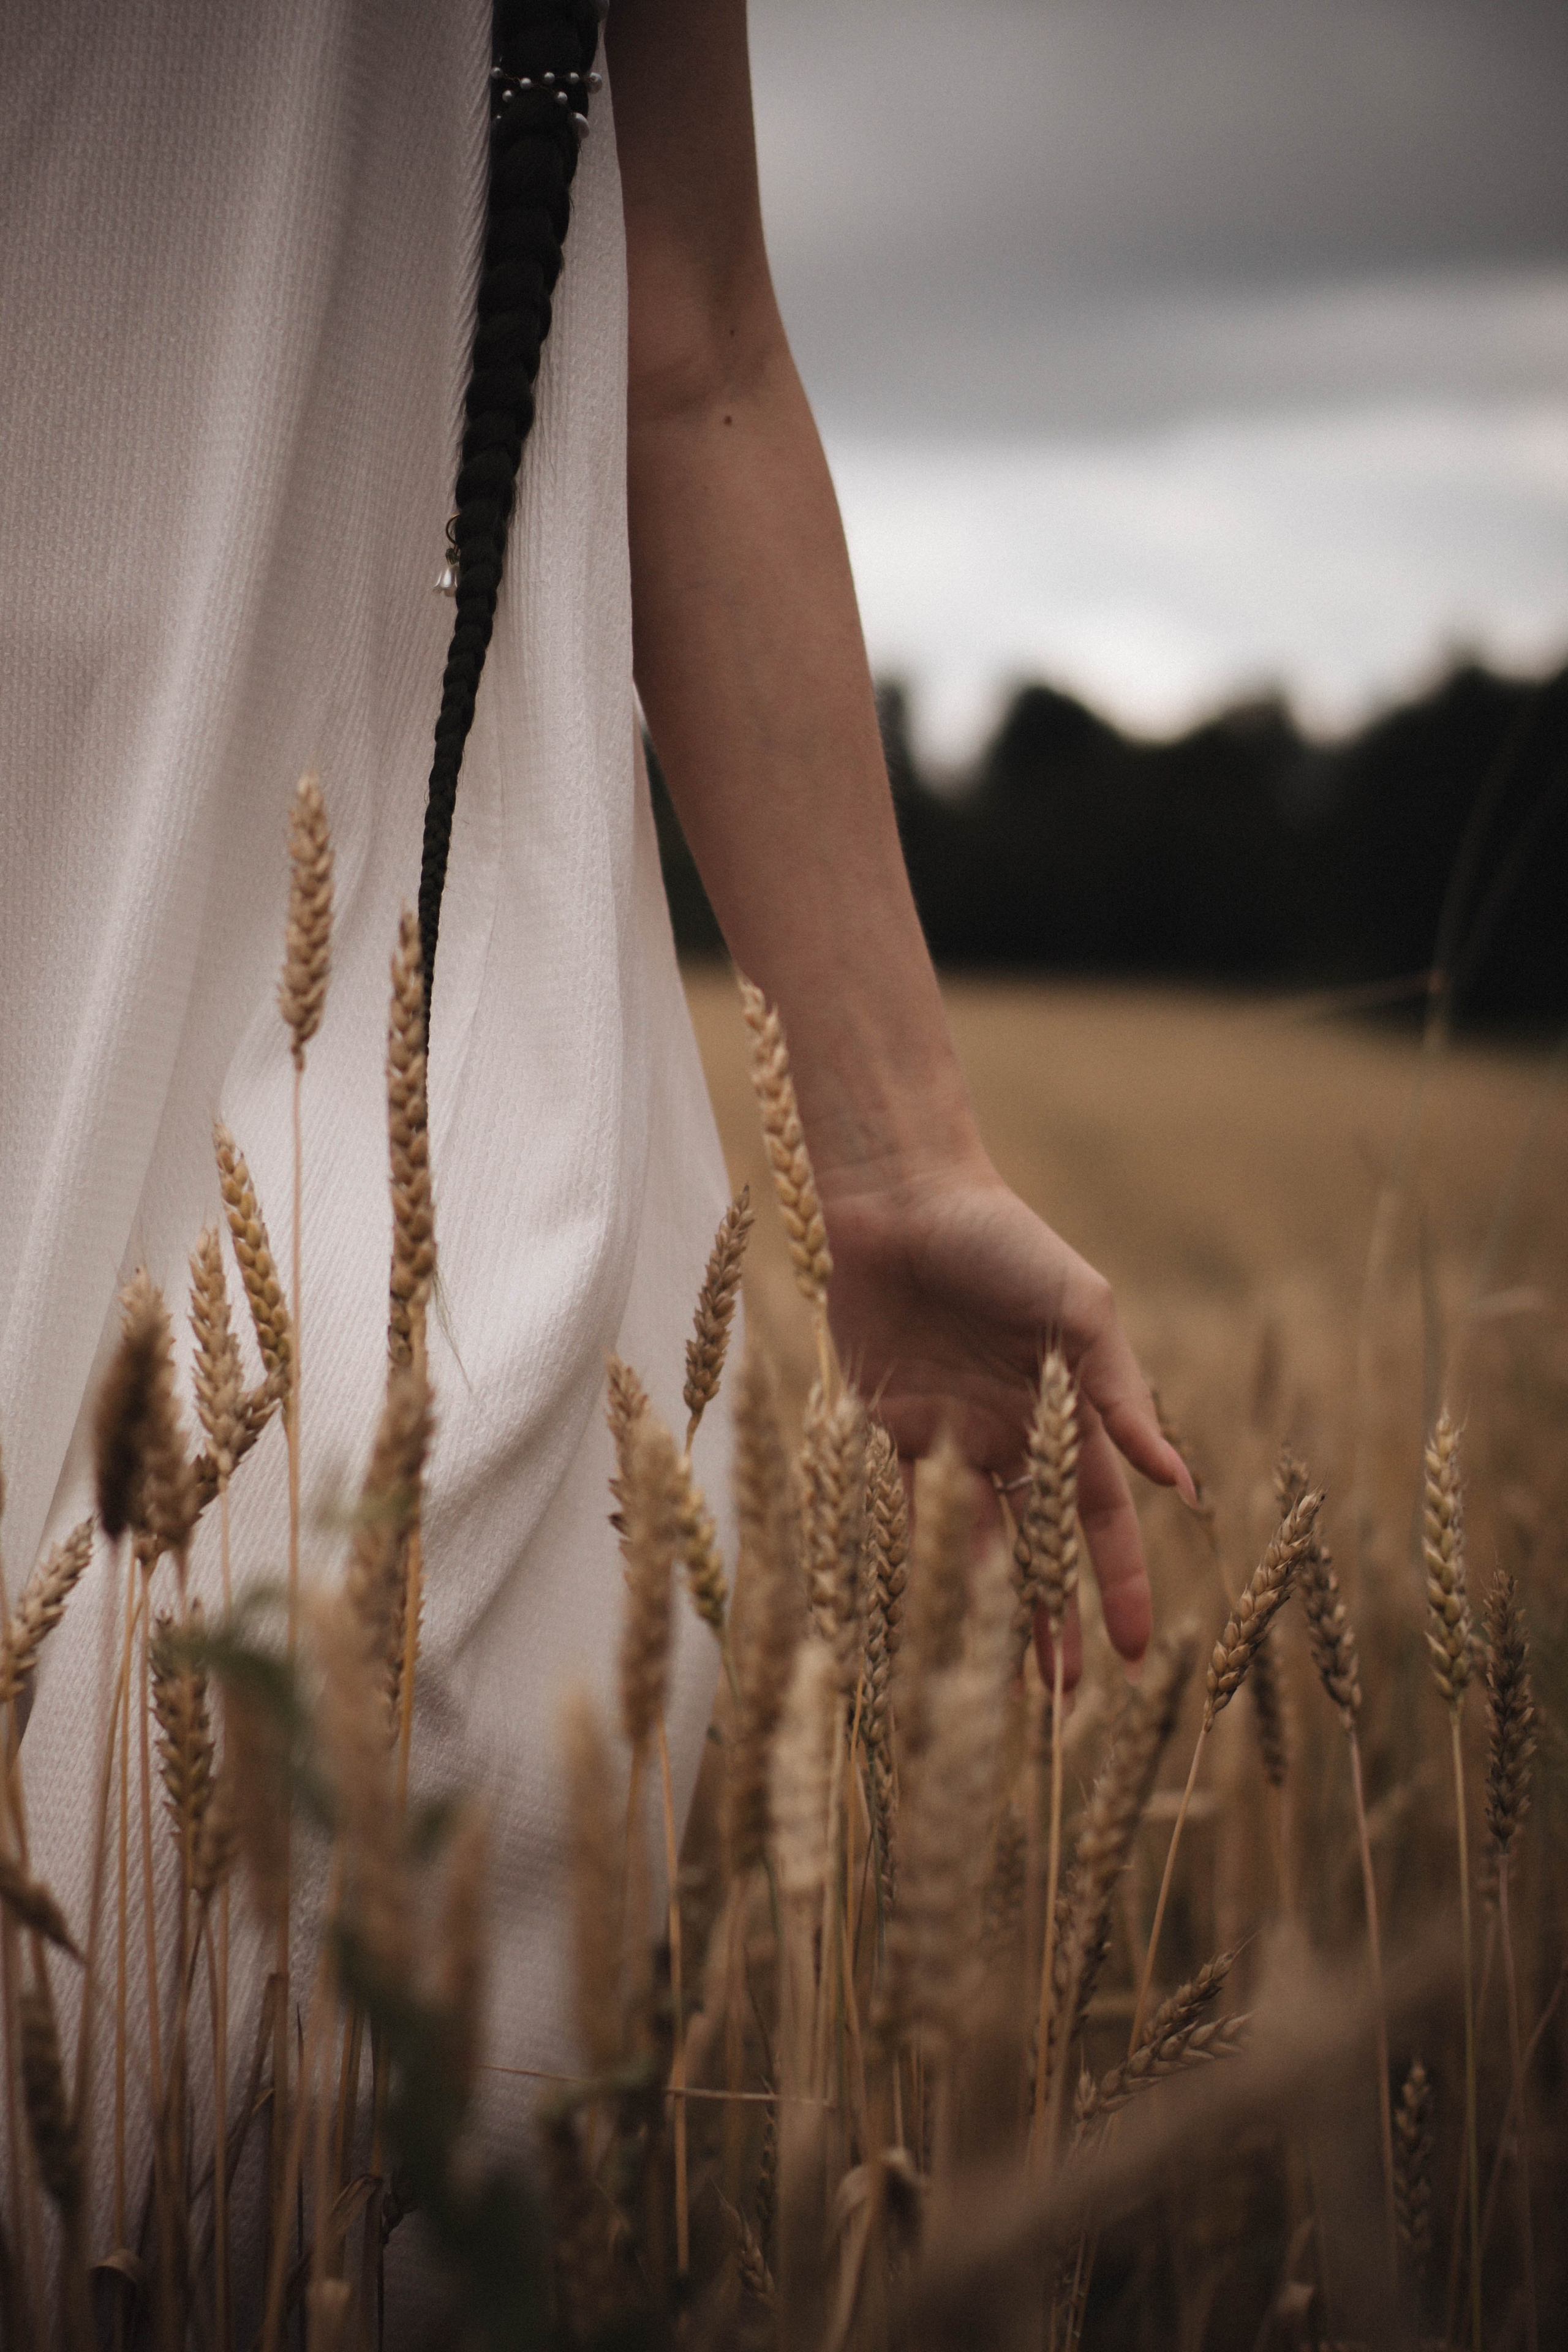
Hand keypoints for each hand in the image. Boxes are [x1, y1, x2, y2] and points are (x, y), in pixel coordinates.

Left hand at [818, 1151, 1192, 1685]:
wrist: (901, 1200)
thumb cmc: (1004, 1241)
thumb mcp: (1081, 1311)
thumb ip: (1122, 1396)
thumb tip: (1178, 1481)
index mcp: (1063, 1414)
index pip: (1100, 1520)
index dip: (1120, 1583)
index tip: (1137, 1652)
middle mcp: (1007, 1438)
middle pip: (1036, 1550)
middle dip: (1051, 1622)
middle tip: (1063, 1700)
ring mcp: (943, 1438)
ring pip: (967, 1546)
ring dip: (981, 1612)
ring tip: (991, 1684)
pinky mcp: (879, 1428)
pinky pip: (893, 1509)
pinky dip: (906, 1561)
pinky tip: (917, 1618)